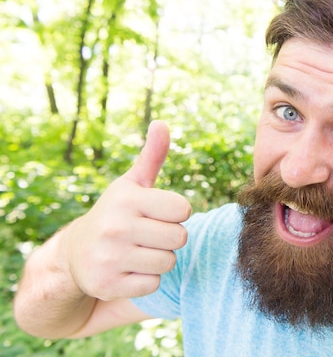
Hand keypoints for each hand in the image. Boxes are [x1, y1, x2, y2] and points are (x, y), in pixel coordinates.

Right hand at [62, 120, 190, 300]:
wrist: (75, 254)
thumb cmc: (116, 213)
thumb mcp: (132, 184)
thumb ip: (152, 155)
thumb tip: (162, 123)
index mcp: (126, 199)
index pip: (183, 209)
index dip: (176, 213)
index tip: (159, 213)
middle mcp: (115, 227)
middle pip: (179, 238)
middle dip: (170, 238)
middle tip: (149, 234)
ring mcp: (109, 257)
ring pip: (168, 262)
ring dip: (159, 259)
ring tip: (139, 251)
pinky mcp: (106, 285)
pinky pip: (153, 284)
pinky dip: (146, 279)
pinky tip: (128, 268)